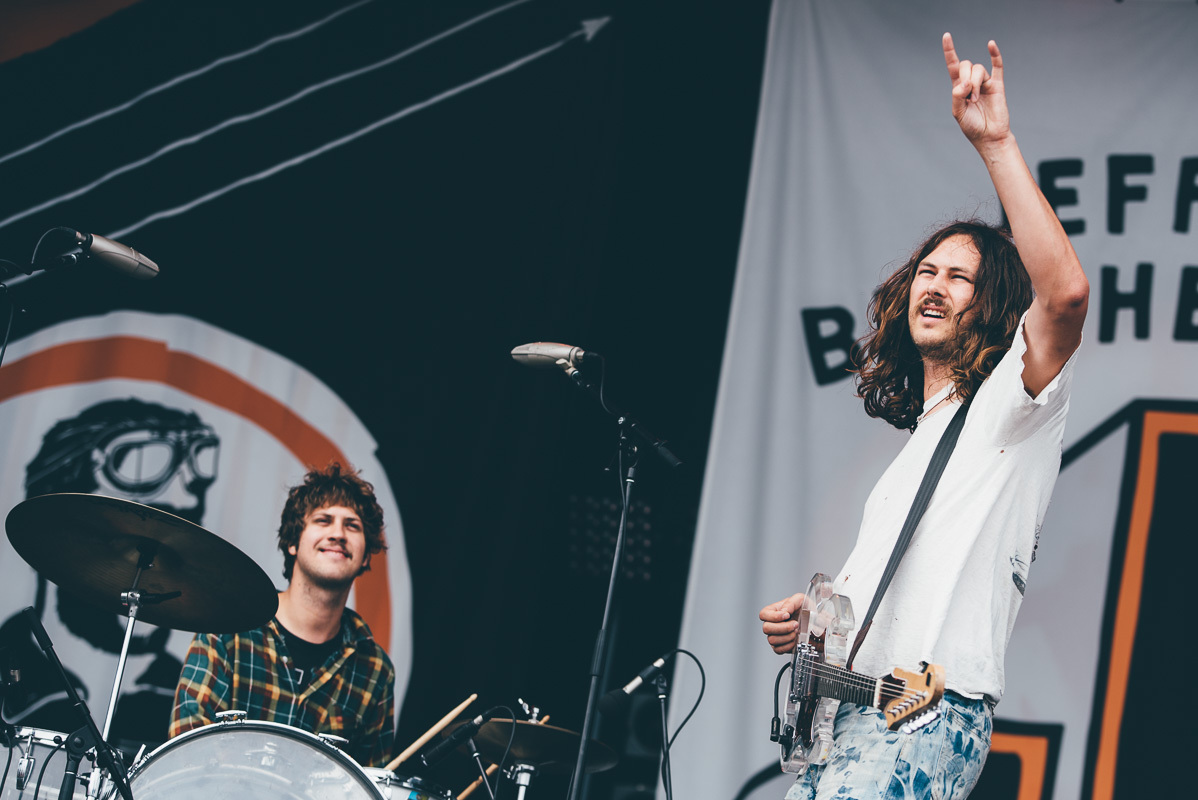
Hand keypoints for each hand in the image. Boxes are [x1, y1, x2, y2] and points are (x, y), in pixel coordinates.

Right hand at [759, 592, 804, 653]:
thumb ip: (790, 603)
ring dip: (787, 637)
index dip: (774, 616)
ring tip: (796, 632)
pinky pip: (778, 650)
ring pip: (772, 640)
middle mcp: (772, 624)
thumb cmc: (807, 611)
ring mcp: (775, 636)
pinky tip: (795, 640)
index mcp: (774, 611)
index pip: (763, 614)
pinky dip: (788, 646)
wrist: (816, 624)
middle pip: (766, 628)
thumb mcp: (800, 600)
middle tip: (795, 624)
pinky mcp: (780, 646)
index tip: (787, 615)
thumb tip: (783, 611)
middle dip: (783, 627)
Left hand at [942, 32, 1009, 147]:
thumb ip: (957, 96)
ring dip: (975, 83)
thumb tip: (964, 82)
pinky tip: (990, 44)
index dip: (950, 50)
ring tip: (976, 99)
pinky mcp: (997, 85)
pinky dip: (995, 54)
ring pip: (978, 69)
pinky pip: (997, 66)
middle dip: (965, 78)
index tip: (946, 35)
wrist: (989, 137)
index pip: (953, 65)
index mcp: (958, 88)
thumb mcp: (958, 113)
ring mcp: (984, 82)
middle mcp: (971, 82)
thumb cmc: (972, 126)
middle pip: (966, 65)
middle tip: (968, 96)